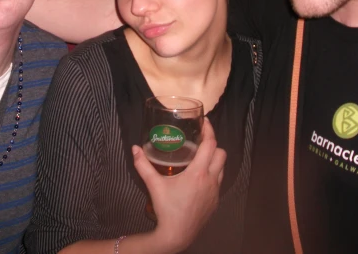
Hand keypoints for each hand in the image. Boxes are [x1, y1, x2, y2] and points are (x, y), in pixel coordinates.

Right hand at [132, 118, 225, 253]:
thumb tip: (135, 148)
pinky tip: (200, 178)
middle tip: (201, 140)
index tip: (205, 122)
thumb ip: (143, 165)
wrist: (177, 235)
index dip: (210, 130)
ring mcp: (215, 192)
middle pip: (221, 153)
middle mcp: (210, 180)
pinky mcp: (215, 202)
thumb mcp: (154, 185)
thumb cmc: (166, 209)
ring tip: (201, 157)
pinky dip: (213, 174)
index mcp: (198, 173)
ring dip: (214, 159)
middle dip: (213, 144)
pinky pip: (219, 182)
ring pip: (222, 168)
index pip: (211, 145)